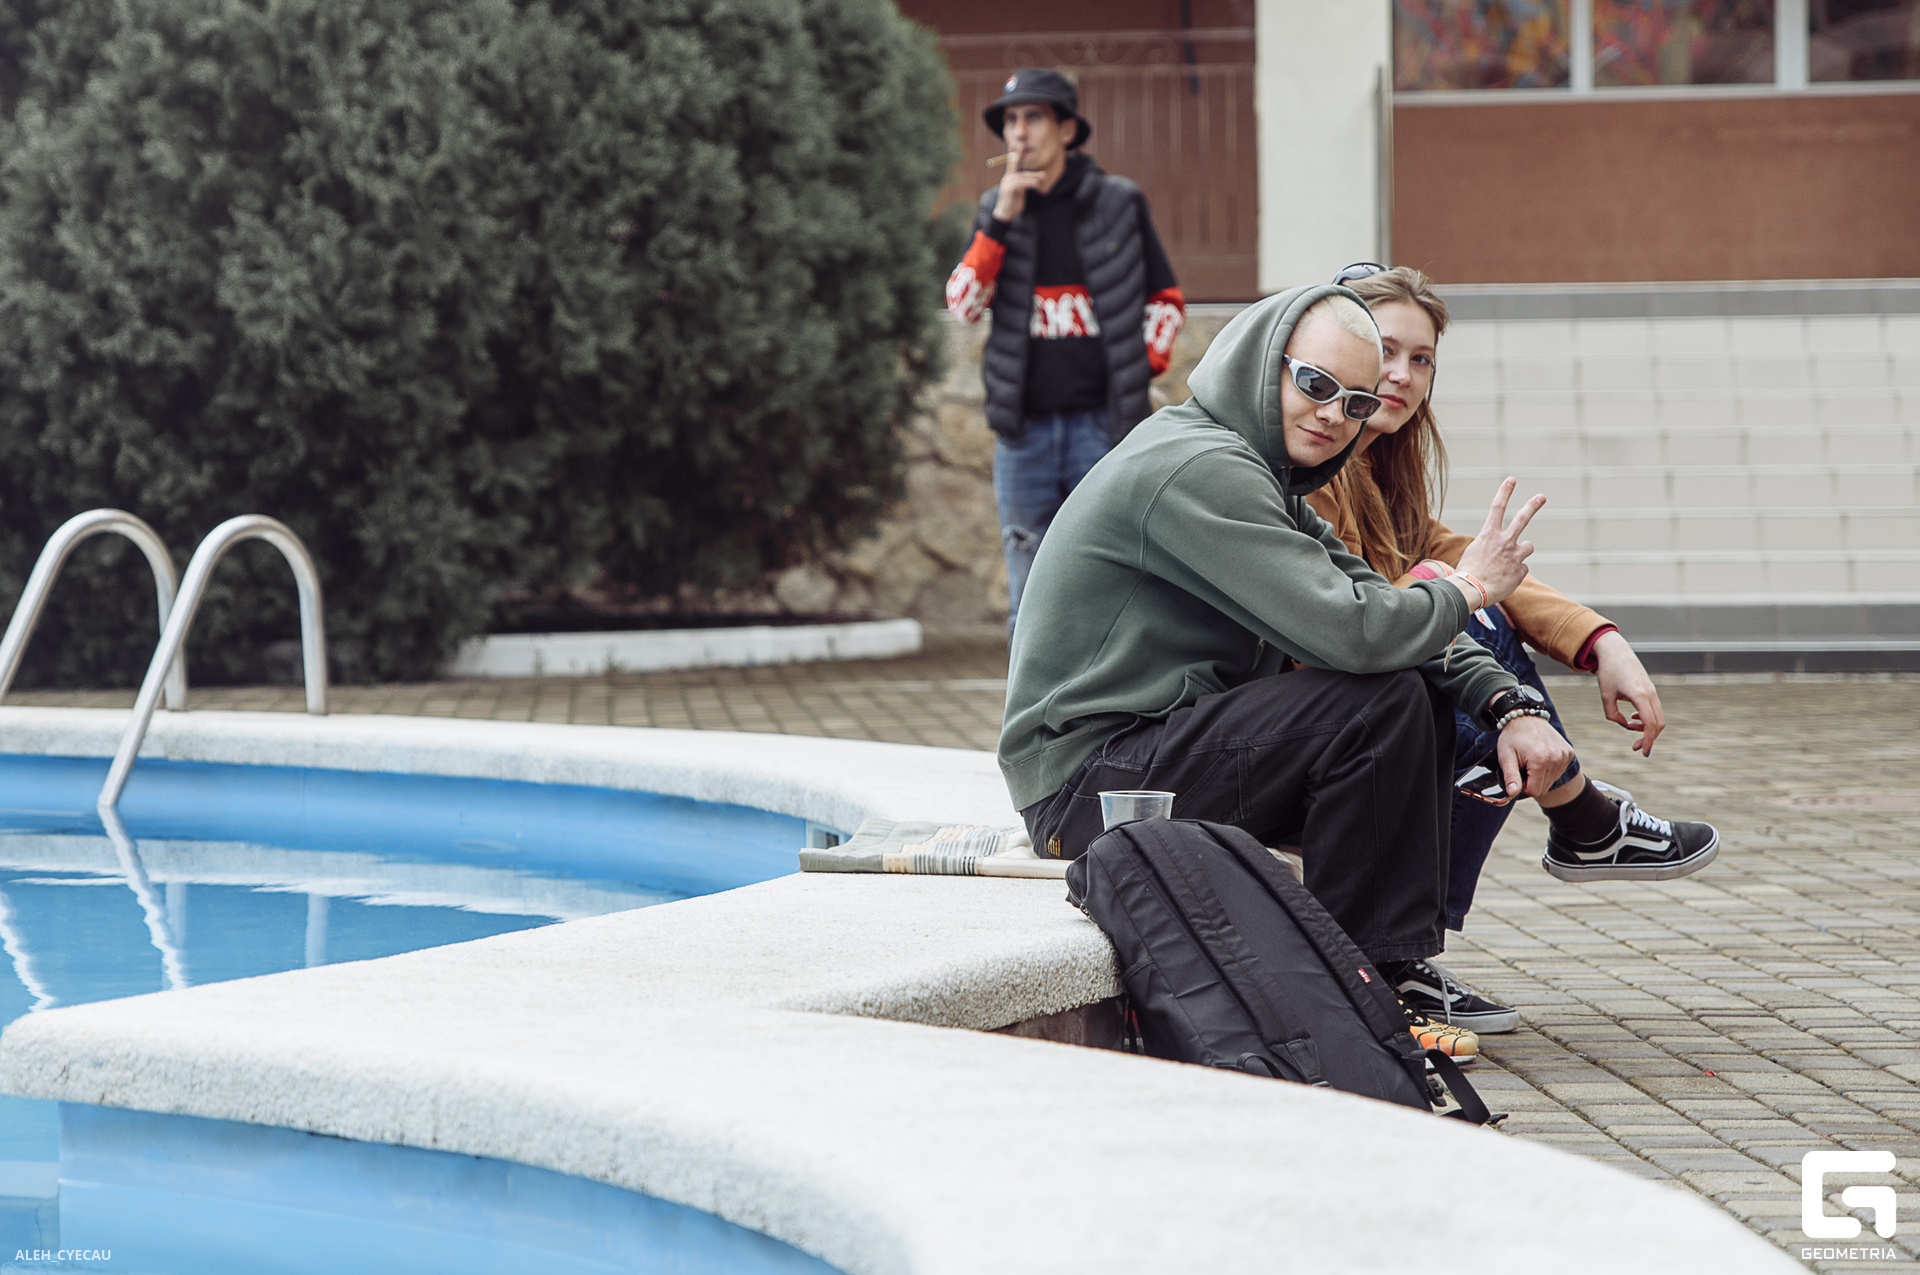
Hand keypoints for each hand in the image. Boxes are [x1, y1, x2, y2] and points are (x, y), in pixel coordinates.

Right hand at [992, 141, 1046, 219]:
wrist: (1005, 216)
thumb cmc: (1013, 204)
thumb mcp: (1020, 192)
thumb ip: (1024, 184)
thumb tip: (1034, 179)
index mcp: (1009, 178)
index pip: (1012, 164)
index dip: (1014, 154)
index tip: (1016, 144)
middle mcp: (1006, 179)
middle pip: (1013, 164)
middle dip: (1018, 154)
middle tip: (1022, 144)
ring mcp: (1006, 184)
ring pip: (1021, 176)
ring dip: (1033, 176)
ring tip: (1044, 177)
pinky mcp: (1008, 190)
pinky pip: (1020, 184)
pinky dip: (1029, 182)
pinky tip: (1037, 184)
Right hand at [1453, 477, 1544, 607]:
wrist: (1471, 591)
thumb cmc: (1466, 574)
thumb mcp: (1471, 554)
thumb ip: (1486, 547)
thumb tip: (1494, 550)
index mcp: (1488, 535)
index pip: (1496, 508)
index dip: (1505, 492)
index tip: (1512, 480)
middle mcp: (1504, 542)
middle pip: (1522, 518)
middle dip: (1532, 505)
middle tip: (1542, 496)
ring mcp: (1514, 556)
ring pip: (1528, 547)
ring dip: (1522, 551)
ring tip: (1510, 562)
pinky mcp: (1520, 571)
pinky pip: (1522, 569)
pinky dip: (1515, 574)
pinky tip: (1504, 579)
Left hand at [1494, 713, 1575, 801]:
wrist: (1525, 717)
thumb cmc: (1513, 737)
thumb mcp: (1506, 756)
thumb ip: (1510, 777)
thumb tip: (1512, 794)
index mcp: (1540, 760)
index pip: (1534, 791)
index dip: (1523, 786)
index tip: (1518, 773)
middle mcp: (1556, 758)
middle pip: (1544, 788)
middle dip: (1532, 782)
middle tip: (1523, 766)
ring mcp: (1565, 755)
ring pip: (1552, 781)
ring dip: (1540, 776)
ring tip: (1532, 760)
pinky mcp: (1569, 753)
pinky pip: (1558, 772)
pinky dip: (1549, 769)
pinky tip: (1541, 757)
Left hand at [1592, 629, 1665, 756]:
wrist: (1615, 651)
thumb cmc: (1608, 672)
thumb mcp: (1605, 696)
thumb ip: (1612, 715)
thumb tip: (1624, 724)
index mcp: (1639, 695)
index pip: (1650, 724)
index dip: (1647, 740)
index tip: (1642, 752)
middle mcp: (1650, 694)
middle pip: (1658, 724)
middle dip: (1648, 738)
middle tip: (1634, 747)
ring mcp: (1652, 691)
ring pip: (1658, 717)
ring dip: (1647, 728)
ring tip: (1630, 728)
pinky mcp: (1650, 690)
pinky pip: (1654, 709)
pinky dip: (1647, 719)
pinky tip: (1633, 719)